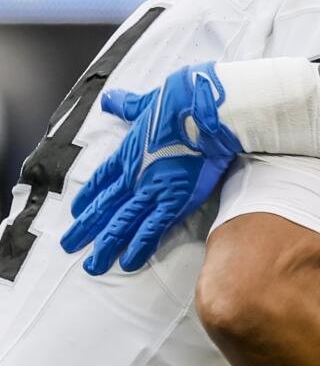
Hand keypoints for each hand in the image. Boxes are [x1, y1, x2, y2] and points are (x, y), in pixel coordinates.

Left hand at [61, 62, 243, 274]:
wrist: (204, 110)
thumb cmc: (180, 101)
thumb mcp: (148, 101)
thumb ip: (129, 105)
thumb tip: (111, 98)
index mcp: (129, 151)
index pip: (102, 180)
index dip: (88, 197)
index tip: (77, 212)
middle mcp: (135, 175)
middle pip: (104, 207)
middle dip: (86, 229)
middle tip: (69, 247)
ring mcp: (152, 190)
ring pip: (122, 224)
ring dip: (106, 246)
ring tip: (92, 266)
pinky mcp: (175, 201)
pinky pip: (152, 230)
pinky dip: (139, 247)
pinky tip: (128, 263)